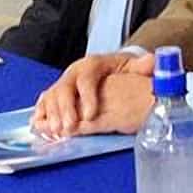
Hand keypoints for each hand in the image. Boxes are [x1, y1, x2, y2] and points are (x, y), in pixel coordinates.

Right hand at [31, 50, 152, 136]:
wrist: (106, 67)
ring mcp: (63, 82)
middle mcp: (73, 73)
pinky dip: (41, 112)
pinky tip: (40, 125)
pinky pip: (45, 101)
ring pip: (52, 95)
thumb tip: (152, 61)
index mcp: (91, 65)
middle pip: (65, 88)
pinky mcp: (56, 92)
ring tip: (56, 131)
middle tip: (70, 127)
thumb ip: (142, 66)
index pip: (86, 79)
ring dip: (52, 114)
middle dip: (65, 108)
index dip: (87, 97)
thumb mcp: (131, 66)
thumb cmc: (118, 70)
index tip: (91, 114)